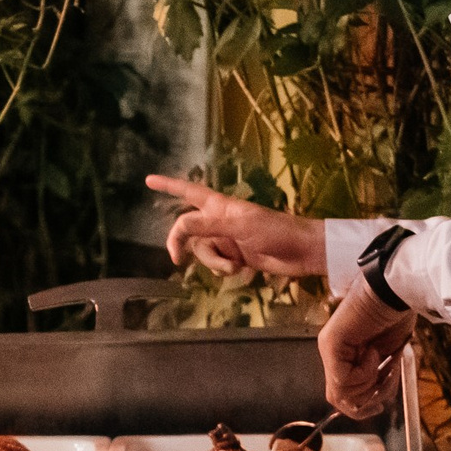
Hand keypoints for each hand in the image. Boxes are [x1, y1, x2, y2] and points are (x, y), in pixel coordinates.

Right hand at [145, 175, 324, 276]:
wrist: (302, 252)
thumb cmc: (276, 231)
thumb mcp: (240, 226)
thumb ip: (208, 225)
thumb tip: (180, 226)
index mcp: (220, 206)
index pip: (188, 192)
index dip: (168, 185)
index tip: (148, 180)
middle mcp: (220, 221)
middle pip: (188, 231)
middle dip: (184, 244)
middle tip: (176, 259)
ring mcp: (227, 240)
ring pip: (202, 252)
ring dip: (214, 262)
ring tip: (235, 266)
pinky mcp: (236, 257)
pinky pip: (216, 264)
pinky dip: (224, 269)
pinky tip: (241, 270)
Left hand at [319, 282, 415, 419]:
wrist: (395, 290)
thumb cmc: (396, 315)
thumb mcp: (389, 355)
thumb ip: (378, 378)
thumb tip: (376, 402)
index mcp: (345, 356)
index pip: (343, 395)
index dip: (364, 405)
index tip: (383, 400)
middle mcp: (332, 354)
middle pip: (340, 399)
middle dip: (368, 399)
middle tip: (386, 378)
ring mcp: (329, 349)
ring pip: (342, 393)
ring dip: (370, 384)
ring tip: (383, 360)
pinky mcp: (330, 344)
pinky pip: (344, 379)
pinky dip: (366, 372)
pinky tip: (374, 351)